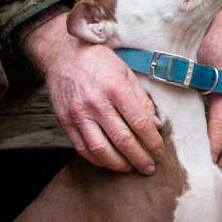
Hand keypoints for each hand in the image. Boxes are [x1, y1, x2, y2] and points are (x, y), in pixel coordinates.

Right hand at [22, 12, 163, 173]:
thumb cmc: (98, 61)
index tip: (160, 151)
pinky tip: (109, 162)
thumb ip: (141, 99)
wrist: (62, 54)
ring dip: (119, 164)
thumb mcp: (125, 72)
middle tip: (149, 167)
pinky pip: (82, 148)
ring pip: (101, 149)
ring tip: (130, 168)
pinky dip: (98, 160)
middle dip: (140, 158)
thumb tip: (156, 125)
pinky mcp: (65, 121)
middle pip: (123, 140)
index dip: (152, 141)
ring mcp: (79, 114)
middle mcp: (97, 103)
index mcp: (116, 88)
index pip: (139, 123)